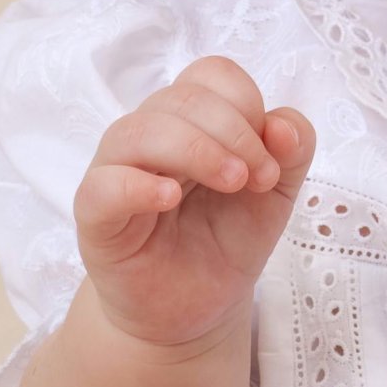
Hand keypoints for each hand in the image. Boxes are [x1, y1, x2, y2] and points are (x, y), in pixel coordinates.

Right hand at [73, 55, 315, 352]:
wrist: (192, 310)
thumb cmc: (224, 240)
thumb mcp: (276, 196)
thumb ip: (291, 153)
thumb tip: (284, 126)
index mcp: (189, 119)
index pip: (211, 76)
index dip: (248, 107)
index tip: (271, 162)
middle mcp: (148, 133)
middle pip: (182, 97)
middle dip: (234, 133)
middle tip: (259, 180)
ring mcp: (115, 170)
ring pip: (139, 130)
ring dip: (196, 150)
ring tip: (232, 184)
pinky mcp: (94, 215)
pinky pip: (104, 185)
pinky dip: (138, 186)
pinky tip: (171, 198)